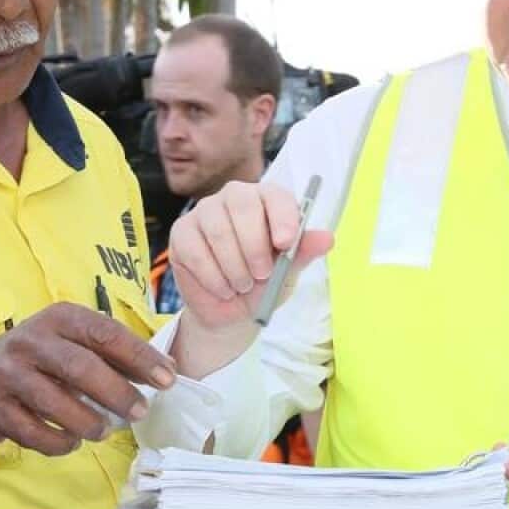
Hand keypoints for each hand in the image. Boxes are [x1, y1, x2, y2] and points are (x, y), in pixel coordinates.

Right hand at [0, 302, 176, 455]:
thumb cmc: (41, 356)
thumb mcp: (73, 340)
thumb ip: (116, 353)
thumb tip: (167, 370)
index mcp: (59, 318)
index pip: (105, 333)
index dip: (139, 356)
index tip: (167, 378)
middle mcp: (31, 341)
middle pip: (81, 368)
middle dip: (117, 393)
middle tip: (139, 412)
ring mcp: (7, 373)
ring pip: (55, 403)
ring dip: (87, 422)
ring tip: (104, 430)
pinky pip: (32, 432)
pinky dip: (58, 442)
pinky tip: (71, 441)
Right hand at [169, 181, 332, 330]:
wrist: (232, 312)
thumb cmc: (264, 284)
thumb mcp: (288, 272)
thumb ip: (303, 253)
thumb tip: (327, 238)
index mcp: (267, 200)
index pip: (275, 195)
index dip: (281, 217)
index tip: (285, 244)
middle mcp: (235, 197)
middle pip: (242, 206)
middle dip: (254, 246)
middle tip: (263, 275)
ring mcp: (205, 212)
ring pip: (218, 231)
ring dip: (235, 267)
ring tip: (244, 285)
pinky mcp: (182, 232)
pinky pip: (196, 251)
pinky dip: (213, 277)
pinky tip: (223, 288)